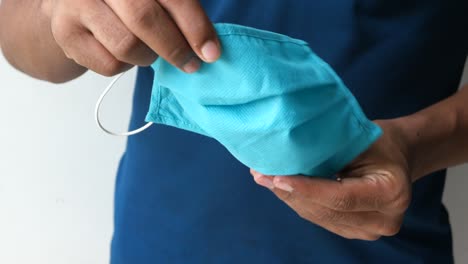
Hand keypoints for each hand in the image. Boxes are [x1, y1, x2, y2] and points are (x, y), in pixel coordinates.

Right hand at [41, 0, 220, 74]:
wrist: (71, 8)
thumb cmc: (123, 4)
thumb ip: (177, 10)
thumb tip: (208, 46)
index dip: (195, 26)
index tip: (211, 52)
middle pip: (145, 19)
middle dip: (175, 48)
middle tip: (190, 64)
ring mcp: (78, 4)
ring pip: (127, 46)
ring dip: (147, 57)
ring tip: (149, 52)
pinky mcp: (65, 33)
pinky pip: (109, 65)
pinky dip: (125, 67)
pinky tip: (124, 55)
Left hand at [251, 119, 413, 240]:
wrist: (396, 156)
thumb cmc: (378, 141)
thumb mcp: (359, 139)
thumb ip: (329, 152)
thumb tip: (286, 153)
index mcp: (391, 194)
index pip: (340, 197)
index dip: (306, 189)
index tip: (276, 178)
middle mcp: (383, 220)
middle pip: (325, 210)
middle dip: (289, 192)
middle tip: (260, 174)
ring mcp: (368, 229)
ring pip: (317, 216)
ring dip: (288, 197)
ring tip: (263, 178)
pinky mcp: (353, 229)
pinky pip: (318, 217)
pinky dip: (297, 201)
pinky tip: (279, 186)